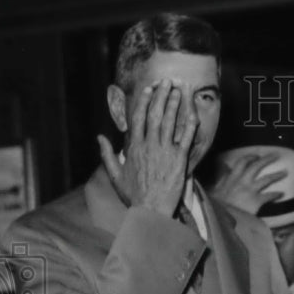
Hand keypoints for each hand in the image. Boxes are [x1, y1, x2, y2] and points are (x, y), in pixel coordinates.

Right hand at [98, 78, 197, 216]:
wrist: (151, 212)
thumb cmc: (133, 196)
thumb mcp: (115, 175)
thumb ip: (107, 154)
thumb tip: (100, 137)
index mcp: (133, 147)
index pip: (138, 117)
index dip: (144, 100)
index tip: (150, 89)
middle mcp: (148, 146)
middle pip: (155, 114)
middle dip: (161, 95)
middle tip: (167, 82)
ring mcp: (164, 153)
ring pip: (170, 122)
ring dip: (175, 104)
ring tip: (180, 90)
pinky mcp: (179, 161)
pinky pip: (185, 139)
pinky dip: (189, 124)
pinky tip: (193, 111)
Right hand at [212, 152, 283, 213]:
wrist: (221, 218)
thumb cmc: (217, 206)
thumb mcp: (215, 191)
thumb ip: (221, 180)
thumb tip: (224, 169)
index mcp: (232, 178)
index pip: (242, 162)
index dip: (250, 158)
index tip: (257, 156)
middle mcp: (242, 181)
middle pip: (256, 166)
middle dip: (267, 159)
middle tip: (276, 156)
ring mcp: (250, 190)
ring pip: (266, 179)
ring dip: (276, 175)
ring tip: (285, 172)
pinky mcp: (256, 201)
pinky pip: (269, 195)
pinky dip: (276, 194)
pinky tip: (281, 194)